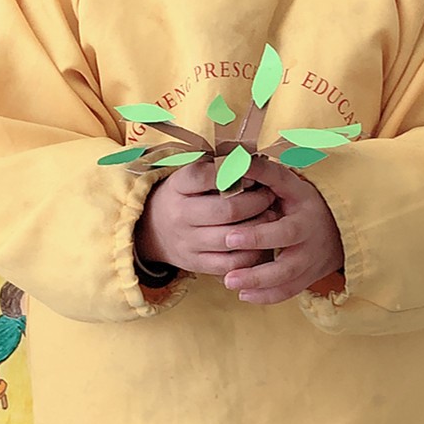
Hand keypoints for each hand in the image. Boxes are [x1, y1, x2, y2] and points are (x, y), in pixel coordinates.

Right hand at [135, 158, 279, 276]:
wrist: (152, 231)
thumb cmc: (182, 197)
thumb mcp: (188, 177)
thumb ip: (215, 168)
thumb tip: (252, 160)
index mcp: (177, 187)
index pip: (205, 176)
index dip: (234, 173)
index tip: (252, 174)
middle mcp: (180, 215)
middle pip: (227, 210)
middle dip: (256, 202)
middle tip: (269, 196)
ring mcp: (187, 242)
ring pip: (232, 238)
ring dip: (258, 227)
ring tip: (270, 217)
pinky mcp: (196, 264)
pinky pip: (230, 263)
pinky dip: (250, 254)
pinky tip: (260, 242)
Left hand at [221, 157, 343, 303]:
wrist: (338, 226)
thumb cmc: (303, 201)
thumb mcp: (291, 183)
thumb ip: (266, 173)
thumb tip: (237, 160)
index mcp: (305, 217)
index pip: (283, 229)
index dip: (258, 235)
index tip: (230, 235)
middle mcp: (309, 243)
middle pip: (285, 262)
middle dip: (256, 267)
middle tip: (227, 266)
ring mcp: (309, 264)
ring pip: (284, 281)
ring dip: (257, 284)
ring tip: (229, 282)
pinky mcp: (306, 279)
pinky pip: (287, 292)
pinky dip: (266, 297)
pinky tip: (243, 295)